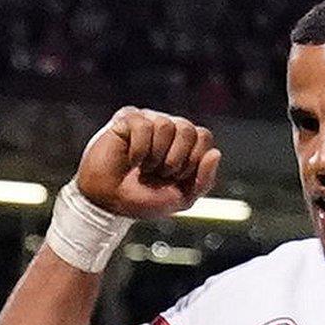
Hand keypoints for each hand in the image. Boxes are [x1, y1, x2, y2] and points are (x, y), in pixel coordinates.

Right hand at [74, 107, 220, 219]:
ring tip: (143, 167)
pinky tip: (130, 160)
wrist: (109, 204)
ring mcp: (147, 121)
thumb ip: (204, 180)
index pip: (203, 136)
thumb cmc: (142, 199)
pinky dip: (138, 150)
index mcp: (184, 143)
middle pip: (188, 128)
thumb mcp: (182, 198)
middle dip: (175, 160)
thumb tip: (215, 153)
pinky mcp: (126, 120)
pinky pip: (143, 125)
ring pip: (166, 124)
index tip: (175, 178)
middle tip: (158, 174)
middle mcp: (167, 128)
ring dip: (154, 156)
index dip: (193, 161)